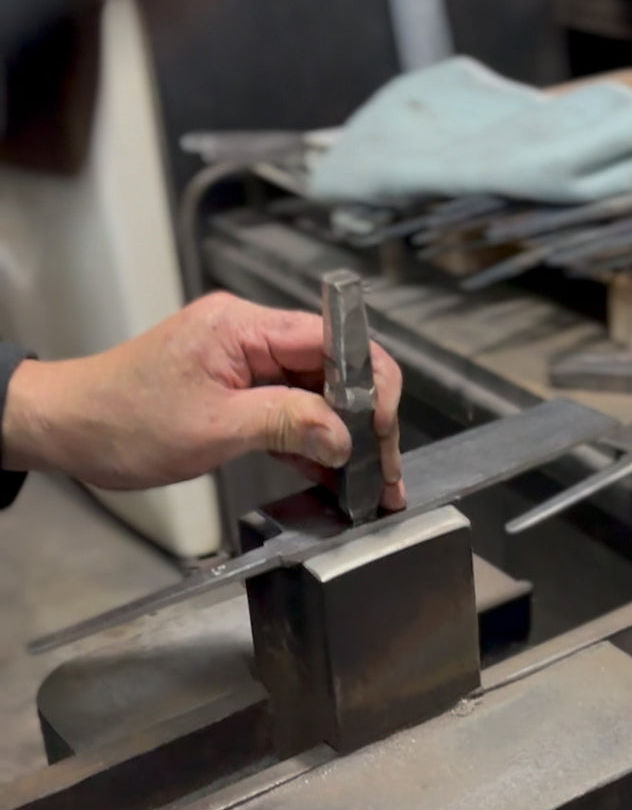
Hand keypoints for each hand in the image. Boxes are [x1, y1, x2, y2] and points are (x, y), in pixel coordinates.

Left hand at [2, 292, 405, 509]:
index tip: (384, 430)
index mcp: (244, 327)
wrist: (67, 428)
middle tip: (384, 470)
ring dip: (344, 436)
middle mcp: (252, 334)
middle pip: (335, 368)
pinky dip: (312, 441)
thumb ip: (287, 424)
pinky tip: (334, 475)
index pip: (335, 341)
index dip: (371, 383)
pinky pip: (292, 408)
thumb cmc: (121, 421)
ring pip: (319, 392)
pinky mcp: (242, 386)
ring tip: (369, 482)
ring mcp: (248, 360)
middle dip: (366, 420)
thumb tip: (344, 437)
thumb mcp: (212, 429)